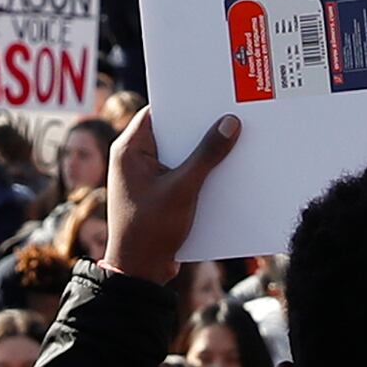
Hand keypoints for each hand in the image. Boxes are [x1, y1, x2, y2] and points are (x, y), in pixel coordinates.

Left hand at [107, 107, 239, 283]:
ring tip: (236, 140)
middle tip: (233, 114)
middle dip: (201, 128)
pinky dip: (201, 172)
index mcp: (129, 150)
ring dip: (204, 153)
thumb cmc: (151, 229)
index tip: (213, 95)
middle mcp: (134, 159)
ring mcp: (147, 177)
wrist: (139, 272)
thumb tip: (230, 123)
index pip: (159, 113)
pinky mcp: (159, 193)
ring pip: (181, 154)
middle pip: (173, 133)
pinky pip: (183, 174)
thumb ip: (207, 155)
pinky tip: (227, 171)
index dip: (185, 103)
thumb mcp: (183, 189)